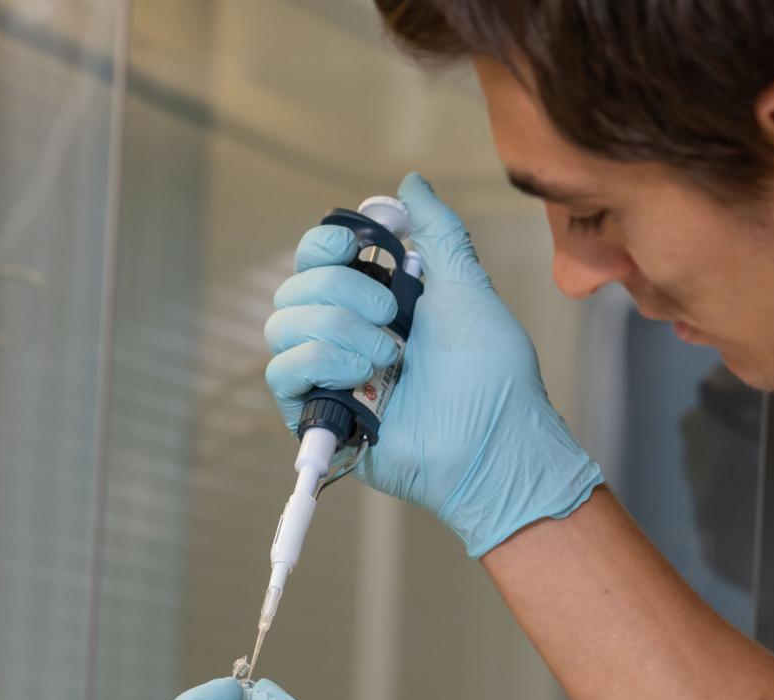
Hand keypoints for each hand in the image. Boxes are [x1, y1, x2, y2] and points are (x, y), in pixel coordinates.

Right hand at [264, 172, 602, 556]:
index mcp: (374, 302)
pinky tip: (365, 378)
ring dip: (337, 330)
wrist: (493, 444)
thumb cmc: (492, 376)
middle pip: (294, 285)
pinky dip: (319, 361)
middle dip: (344, 291)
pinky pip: (281, 372)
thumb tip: (409, 182)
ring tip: (388, 358)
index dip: (324, 243)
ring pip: (281, 325)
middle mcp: (345, 335)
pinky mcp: (319, 416)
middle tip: (394, 317)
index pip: (316, 258)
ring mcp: (329, 376)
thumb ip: (438, 232)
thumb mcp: (467, 288)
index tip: (355, 244)